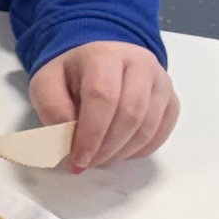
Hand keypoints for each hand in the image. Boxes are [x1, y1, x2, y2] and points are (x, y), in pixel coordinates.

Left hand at [31, 41, 177, 167]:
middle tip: (88, 163)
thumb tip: (70, 139)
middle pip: (130, 113)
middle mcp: (140, 63)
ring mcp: (160, 81)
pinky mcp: (171, 99)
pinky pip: (161, 132)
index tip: (78, 159)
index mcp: (104, 55)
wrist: (100, 59)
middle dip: (107, 147)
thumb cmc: (72, 74)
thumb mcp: (47, 83)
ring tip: (101, 159)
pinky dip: (141, 150)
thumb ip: (53, 108)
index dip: (91, 134)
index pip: (103, 96)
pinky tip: (120, 152)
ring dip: (123, 152)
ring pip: (148, 126)